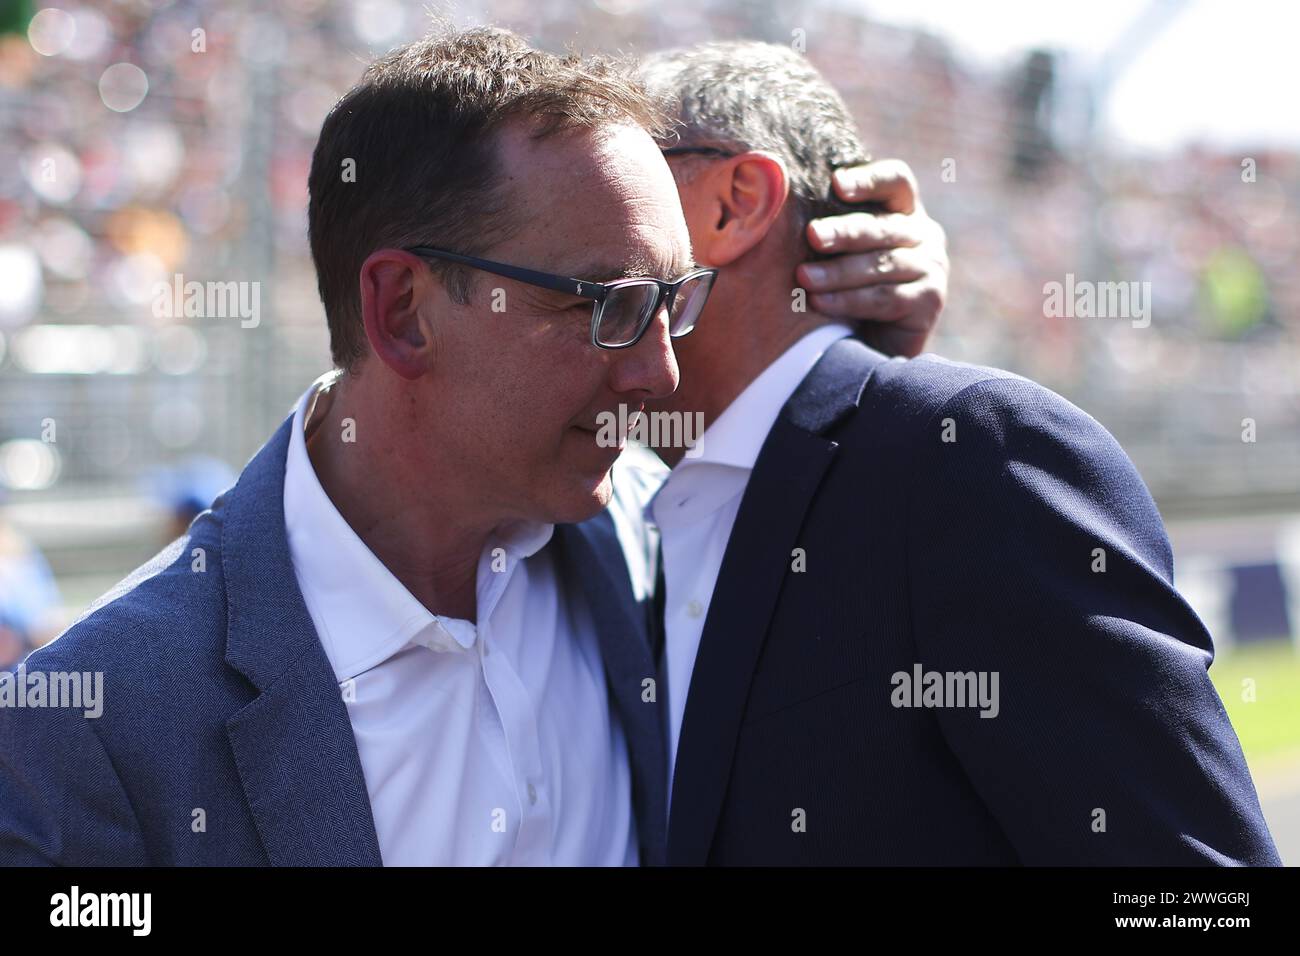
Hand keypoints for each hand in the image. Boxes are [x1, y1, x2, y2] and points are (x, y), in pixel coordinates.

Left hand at [795, 159, 948, 357]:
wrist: (869, 347)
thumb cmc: (844, 291)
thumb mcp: (838, 254)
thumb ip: (826, 229)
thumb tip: (775, 203)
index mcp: (903, 211)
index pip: (896, 181)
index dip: (870, 179)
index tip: (836, 184)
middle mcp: (923, 234)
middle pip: (883, 226)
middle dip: (844, 231)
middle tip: (812, 235)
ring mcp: (931, 267)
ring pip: (882, 264)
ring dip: (839, 272)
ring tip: (804, 277)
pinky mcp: (930, 300)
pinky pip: (886, 298)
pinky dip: (850, 300)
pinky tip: (821, 303)